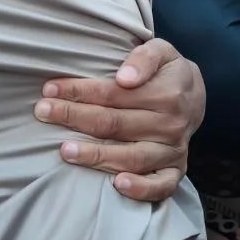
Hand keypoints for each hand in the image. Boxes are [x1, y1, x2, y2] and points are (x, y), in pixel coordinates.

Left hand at [32, 38, 203, 202]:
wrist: (195, 95)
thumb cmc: (167, 71)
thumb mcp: (161, 50)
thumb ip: (144, 57)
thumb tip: (124, 78)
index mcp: (166, 92)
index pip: (113, 94)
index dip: (79, 91)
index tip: (50, 90)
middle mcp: (170, 124)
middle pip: (114, 124)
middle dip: (74, 118)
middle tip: (43, 113)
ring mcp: (174, 149)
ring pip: (131, 157)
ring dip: (96, 156)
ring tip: (65, 151)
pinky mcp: (176, 169)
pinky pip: (161, 185)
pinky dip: (141, 189)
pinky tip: (117, 185)